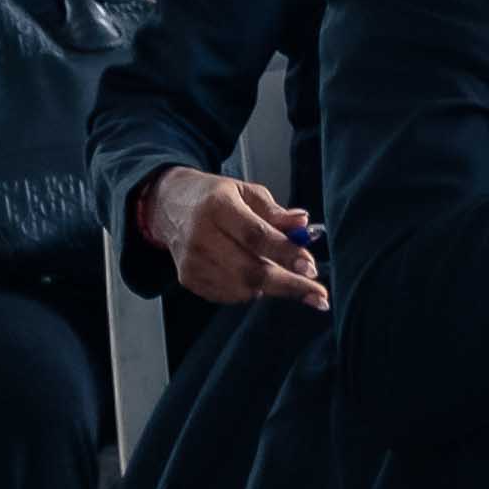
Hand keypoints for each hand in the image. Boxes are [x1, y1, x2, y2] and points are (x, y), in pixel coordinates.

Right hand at [145, 166, 321, 306]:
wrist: (170, 206)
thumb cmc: (216, 197)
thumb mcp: (248, 192)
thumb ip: (276, 212)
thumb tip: (304, 225)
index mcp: (218, 207)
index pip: (256, 236)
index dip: (286, 253)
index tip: (311, 268)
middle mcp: (201, 236)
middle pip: (249, 270)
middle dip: (289, 285)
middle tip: (318, 295)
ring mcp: (192, 261)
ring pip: (242, 287)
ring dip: (271, 286)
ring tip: (280, 271)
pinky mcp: (187, 279)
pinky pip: (229, 295)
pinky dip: (250, 289)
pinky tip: (253, 274)